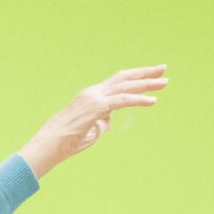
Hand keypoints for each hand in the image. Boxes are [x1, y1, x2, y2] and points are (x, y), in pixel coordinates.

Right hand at [20, 65, 166, 178]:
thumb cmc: (66, 141)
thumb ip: (100, 122)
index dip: (134, 76)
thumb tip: (108, 122)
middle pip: (124, 78)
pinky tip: (152, 101)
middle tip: (163, 69)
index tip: (151, 74)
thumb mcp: (89, 129)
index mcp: (91, 95)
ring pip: (126, 86)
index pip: (117, 81)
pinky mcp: (96, 107)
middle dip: (145, 73)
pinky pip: (122, 101)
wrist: (49, 144)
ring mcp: (94, 98)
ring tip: (164, 83)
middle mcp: (93, 92)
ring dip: (147, 84)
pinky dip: (139, 100)